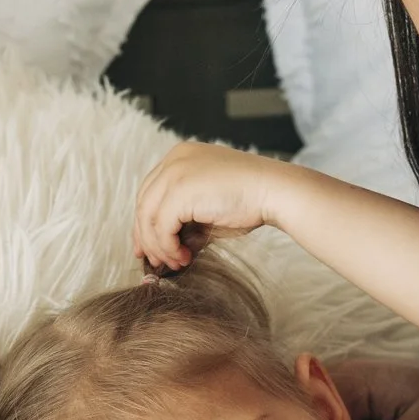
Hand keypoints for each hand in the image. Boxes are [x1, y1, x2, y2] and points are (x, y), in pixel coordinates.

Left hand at [132, 142, 298, 271]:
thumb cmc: (249, 200)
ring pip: (148, 216)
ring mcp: (174, 172)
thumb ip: (185, 218)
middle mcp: (173, 159)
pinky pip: (161, 226)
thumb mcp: (208, 205)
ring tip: (175, 263)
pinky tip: (184, 257)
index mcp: (180, 156)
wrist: (274, 191)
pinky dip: (168, 247)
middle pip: (144, 203)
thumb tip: (167, 246)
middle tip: (155, 261)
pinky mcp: (179, 191)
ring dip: (159, 246)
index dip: (145, 221)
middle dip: (146, 236)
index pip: (150, 191)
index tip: (148, 246)